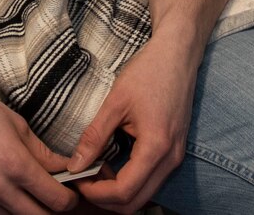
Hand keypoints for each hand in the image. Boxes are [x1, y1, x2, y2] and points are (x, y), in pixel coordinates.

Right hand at [0, 73, 79, 212]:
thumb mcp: (19, 125)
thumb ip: (43, 154)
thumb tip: (65, 168)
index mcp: (14, 164)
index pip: (54, 199)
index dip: (70, 199)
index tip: (73, 193)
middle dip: (53, 211)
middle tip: (59, 198)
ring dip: (27, 212)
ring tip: (34, 197)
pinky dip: (4, 211)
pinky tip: (10, 196)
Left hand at [68, 40, 200, 212]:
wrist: (178, 53)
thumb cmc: (150, 71)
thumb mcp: (115, 102)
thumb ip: (94, 137)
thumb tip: (75, 165)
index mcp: (156, 146)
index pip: (123, 191)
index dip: (95, 192)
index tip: (77, 179)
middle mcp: (171, 157)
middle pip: (135, 203)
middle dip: (105, 200)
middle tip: (84, 181)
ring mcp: (176, 155)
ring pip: (144, 195)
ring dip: (118, 192)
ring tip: (96, 171)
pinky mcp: (175, 150)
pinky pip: (152, 180)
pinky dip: (130, 182)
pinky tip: (113, 164)